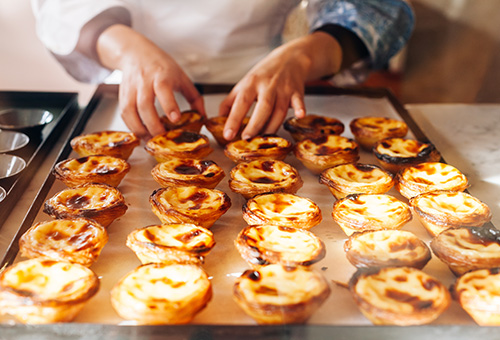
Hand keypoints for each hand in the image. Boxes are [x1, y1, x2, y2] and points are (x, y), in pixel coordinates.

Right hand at [97, 25, 204, 138]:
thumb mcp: (182, 76)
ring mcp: (131, 88)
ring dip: (140, 129)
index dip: (169, 105)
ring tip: (151, 140)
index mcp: (162, 75)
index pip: (163, 89)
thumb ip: (194, 97)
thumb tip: (203, 117)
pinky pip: (124, 113)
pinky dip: (131, 126)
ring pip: (130, 110)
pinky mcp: (122, 95)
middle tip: (162, 138)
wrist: (135, 53)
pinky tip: (141, 134)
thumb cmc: (161, 65)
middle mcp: (144, 80)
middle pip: (145, 104)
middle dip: (153, 124)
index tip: (175, 119)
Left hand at [219, 31, 341, 140]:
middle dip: (255, 125)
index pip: (241, 102)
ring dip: (272, 126)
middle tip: (246, 139)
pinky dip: (300, 108)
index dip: (234, 119)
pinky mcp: (297, 92)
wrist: (290, 58)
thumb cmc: (264, 74)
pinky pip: (299, 102)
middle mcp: (268, 85)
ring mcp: (284, 89)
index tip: (228, 134)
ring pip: (279, 111)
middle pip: (263, 107)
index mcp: (251, 83)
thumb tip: (219, 119)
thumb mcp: (245, 83)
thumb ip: (231, 101)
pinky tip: (299, 115)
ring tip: (263, 139)